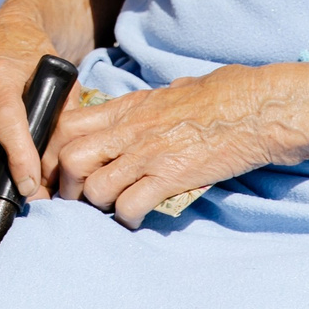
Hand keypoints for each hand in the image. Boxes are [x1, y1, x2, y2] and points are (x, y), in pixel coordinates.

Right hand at [0, 1, 65, 200]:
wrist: (1, 38)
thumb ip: (61, 118)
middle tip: (32, 194)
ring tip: (19, 185)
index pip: (5, 124)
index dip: (18, 158)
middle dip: (2, 184)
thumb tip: (55, 166)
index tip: (32, 184)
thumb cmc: (37, 63)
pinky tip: (1, 170)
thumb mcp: (60, 80)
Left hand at [33, 64, 291, 226]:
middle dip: (66, 185)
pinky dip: (127, 217)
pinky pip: (131, 205)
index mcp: (127, 107)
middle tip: (78, 198)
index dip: (53, 151)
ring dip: (97, 205)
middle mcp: (130, 129)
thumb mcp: (174, 90)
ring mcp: (148, 153)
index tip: (58, 168)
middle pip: (69, 158)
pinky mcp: (171, 176)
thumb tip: (153, 103)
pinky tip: (136, 217)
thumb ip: (151, 103)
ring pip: (95, 187)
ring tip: (110, 208)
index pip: (66, 125)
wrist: (256, 107)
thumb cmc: (221, 95)